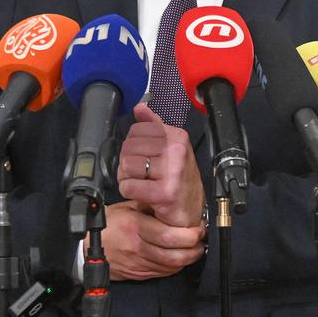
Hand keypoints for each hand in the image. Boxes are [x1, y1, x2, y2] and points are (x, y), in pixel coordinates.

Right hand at [102, 201, 205, 280]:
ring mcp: (137, 263)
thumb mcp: (126, 208)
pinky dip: (175, 266)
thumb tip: (172, 207)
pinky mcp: (137, 273)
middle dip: (194, 249)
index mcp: (135, 227)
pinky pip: (162, 273)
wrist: (85, 247)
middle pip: (175, 255)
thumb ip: (149, 207)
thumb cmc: (106, 225)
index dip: (190, 235)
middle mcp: (137, 247)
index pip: (170, 236)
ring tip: (194, 249)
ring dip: (187, 259)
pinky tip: (179, 258)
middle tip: (200, 241)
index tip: (198, 230)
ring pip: (171, 266)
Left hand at [116, 101, 205, 227]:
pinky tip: (142, 193)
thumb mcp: (170, 148)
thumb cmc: (178, 179)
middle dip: (128, 163)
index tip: (143, 157)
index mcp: (176, 136)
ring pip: (126, 166)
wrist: (190, 209)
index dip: (132, 146)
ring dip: (127, 178)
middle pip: (128, 147)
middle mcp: (177, 150)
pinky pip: (129, 186)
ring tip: (141, 183)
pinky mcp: (165, 192)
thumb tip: (140, 107)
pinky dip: (129, 191)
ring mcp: (173, 171)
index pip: (136, 130)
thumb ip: (154, 126)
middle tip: (140, 174)